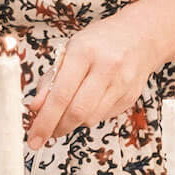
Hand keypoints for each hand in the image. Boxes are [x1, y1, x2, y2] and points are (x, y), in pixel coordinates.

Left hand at [27, 17, 158, 149]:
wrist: (141, 36)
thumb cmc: (99, 43)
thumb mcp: (69, 52)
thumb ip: (50, 80)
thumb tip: (35, 108)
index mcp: (84, 52)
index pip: (60, 95)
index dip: (44, 121)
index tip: (34, 138)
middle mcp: (106, 67)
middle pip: (77, 112)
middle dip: (57, 128)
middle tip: (44, 135)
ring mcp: (122, 84)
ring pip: (90, 119)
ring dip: (72, 123)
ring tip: (65, 114)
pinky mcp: (130, 97)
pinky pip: (103, 117)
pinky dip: (89, 116)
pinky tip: (88, 104)